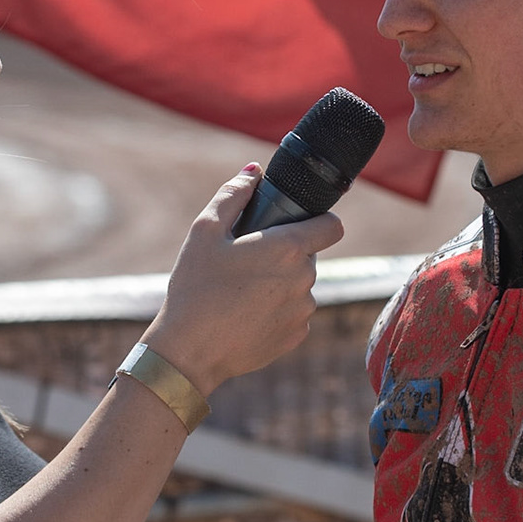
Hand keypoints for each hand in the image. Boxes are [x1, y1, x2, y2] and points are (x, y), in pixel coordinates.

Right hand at [142, 165, 343, 395]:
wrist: (190, 351)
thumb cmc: (195, 287)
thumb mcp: (205, 231)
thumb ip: (233, 194)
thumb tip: (254, 171)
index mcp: (288, 248)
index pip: (332, 226)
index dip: (319, 221)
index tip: (298, 225)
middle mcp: (305, 279)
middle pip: (308, 256)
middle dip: (285, 254)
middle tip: (247, 261)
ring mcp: (303, 311)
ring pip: (301, 286)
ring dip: (280, 283)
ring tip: (241, 292)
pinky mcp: (296, 336)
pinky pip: (293, 313)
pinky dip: (276, 311)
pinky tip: (245, 315)